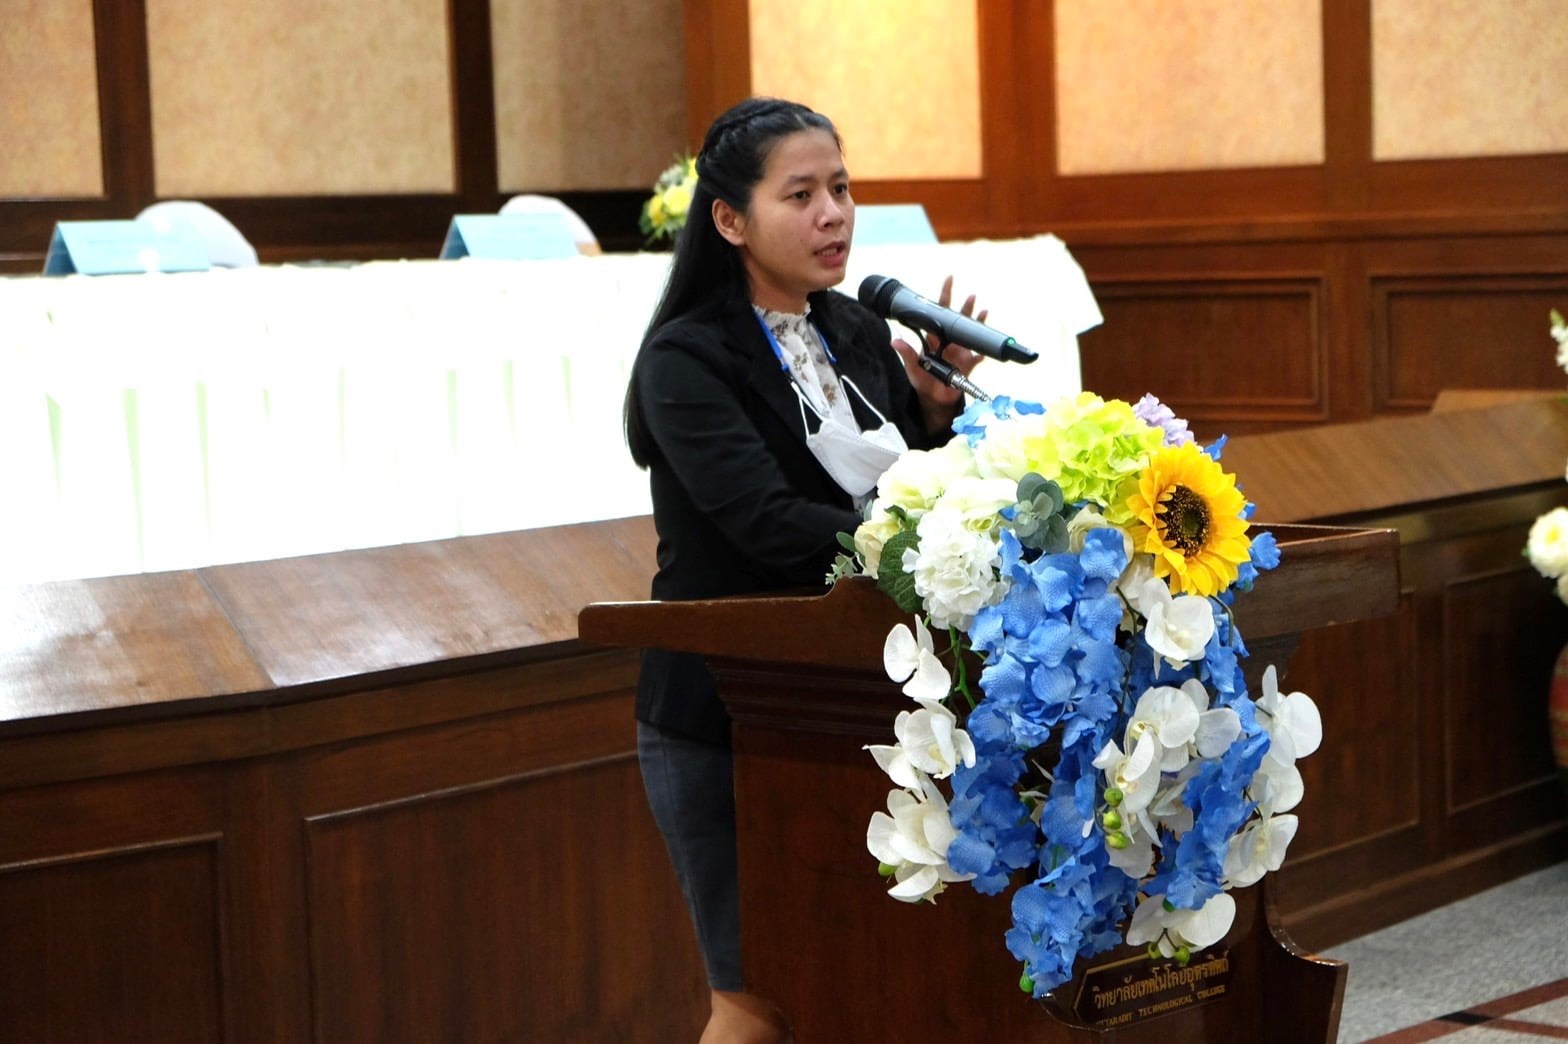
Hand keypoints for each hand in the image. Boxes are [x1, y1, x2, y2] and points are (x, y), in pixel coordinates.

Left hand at [890, 275, 985, 433]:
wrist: (935, 399)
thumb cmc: (922, 381)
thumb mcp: (912, 368)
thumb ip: (907, 354)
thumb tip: (894, 341)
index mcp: (935, 338)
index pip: (939, 314)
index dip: (944, 297)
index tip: (949, 281)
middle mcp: (950, 341)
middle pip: (959, 320)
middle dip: (965, 308)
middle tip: (971, 296)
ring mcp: (961, 351)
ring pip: (971, 333)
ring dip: (977, 323)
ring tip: (983, 312)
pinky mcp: (968, 364)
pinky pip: (978, 356)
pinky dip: (982, 353)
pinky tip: (986, 350)